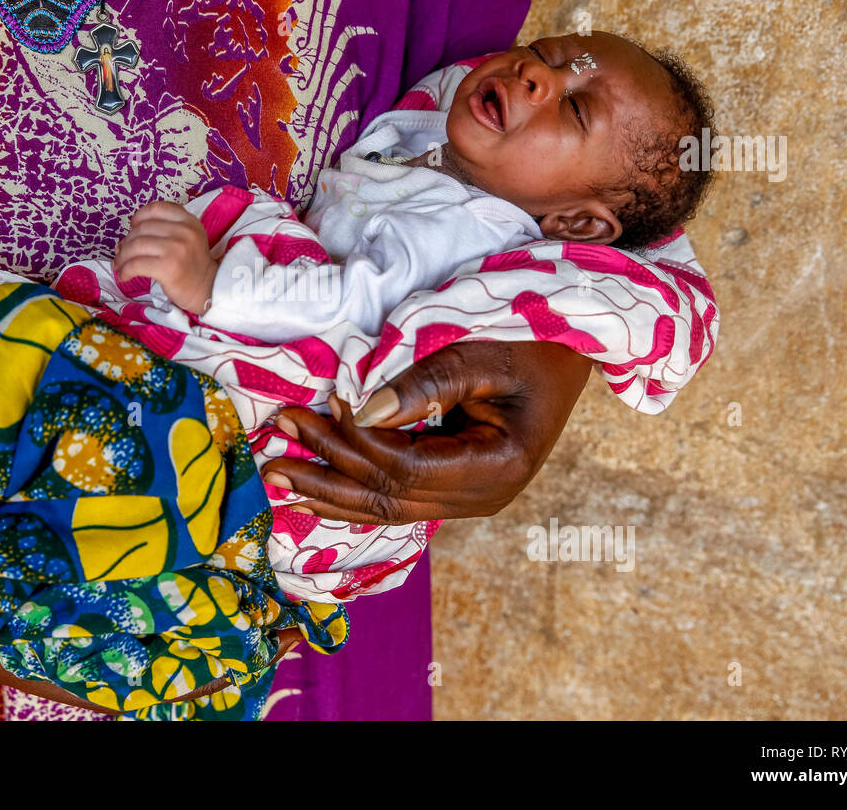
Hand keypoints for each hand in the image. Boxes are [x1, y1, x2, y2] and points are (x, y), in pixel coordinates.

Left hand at [115, 201, 217, 313]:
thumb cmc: (191, 266)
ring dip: (122, 257)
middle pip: (142, 229)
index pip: (157, 209)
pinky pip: (136, 264)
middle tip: (122, 254)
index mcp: (189, 221)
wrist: (207, 289)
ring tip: (120, 266)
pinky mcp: (168, 268)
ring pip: (136, 246)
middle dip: (126, 242)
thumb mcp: (188, 238)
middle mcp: (184, 232)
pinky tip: (124, 276)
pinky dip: (125, 270)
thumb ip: (165, 229)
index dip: (139, 216)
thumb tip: (125, 239)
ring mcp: (177, 249)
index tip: (132, 228)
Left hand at [262, 340, 592, 522]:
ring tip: (275, 474)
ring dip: (329, 490)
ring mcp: (469, 498)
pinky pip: (395, 497)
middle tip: (274, 442)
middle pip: (389, 496)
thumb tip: (361, 410)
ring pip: (386, 507)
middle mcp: (483, 496)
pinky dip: (351, 491)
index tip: (322, 402)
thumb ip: (429, 381)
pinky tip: (312, 487)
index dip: (357, 442)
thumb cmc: (533, 338)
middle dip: (327, 469)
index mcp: (499, 466)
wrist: (572, 348)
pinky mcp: (454, 486)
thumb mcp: (486, 351)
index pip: (406, 468)